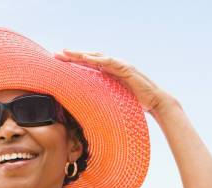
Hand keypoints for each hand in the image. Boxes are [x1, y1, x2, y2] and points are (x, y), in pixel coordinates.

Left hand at [54, 49, 173, 112]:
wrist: (155, 102)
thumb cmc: (135, 103)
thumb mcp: (113, 100)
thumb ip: (101, 99)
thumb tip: (86, 109)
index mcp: (108, 73)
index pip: (88, 65)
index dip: (73, 63)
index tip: (58, 63)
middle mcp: (113, 66)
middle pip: (90, 58)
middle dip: (72, 56)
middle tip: (56, 54)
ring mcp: (120, 66)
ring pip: (98, 56)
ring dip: (82, 54)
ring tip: (67, 53)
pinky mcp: (127, 69)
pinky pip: (111, 62)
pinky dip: (99, 59)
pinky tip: (87, 58)